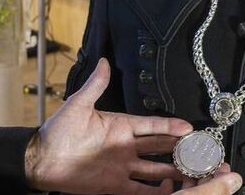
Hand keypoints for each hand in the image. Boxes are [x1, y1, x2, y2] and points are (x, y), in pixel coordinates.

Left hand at [24, 58, 241, 194]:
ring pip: (156, 169)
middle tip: (202, 151)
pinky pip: (142, 190)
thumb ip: (94, 86)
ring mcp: (123, 167)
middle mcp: (125, 147)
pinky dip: (157, 191)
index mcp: (120, 126)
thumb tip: (103, 62)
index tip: (189, 127)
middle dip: (181, 149)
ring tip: (195, 173)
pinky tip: (172, 190)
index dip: (170, 126)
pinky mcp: (116, 186)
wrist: (42, 160)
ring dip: (175, 170)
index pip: (152, 126)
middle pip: (160, 147)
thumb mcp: (77, 106)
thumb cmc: (57, 131)